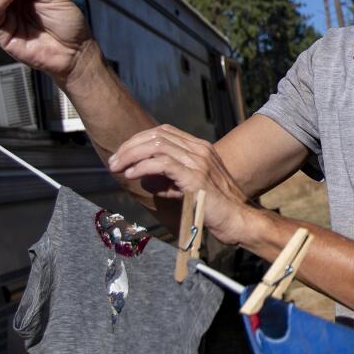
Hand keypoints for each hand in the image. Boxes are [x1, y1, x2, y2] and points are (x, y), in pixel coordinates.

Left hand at [107, 125, 258, 248]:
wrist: (239, 221)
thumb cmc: (216, 209)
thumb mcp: (189, 188)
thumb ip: (167, 180)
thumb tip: (143, 178)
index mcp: (200, 149)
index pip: (164, 132)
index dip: (139, 140)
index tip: (123, 154)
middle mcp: (200, 150)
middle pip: (157, 134)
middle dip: (130, 146)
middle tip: (114, 161)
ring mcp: (199, 161)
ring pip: (157, 145)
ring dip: (131, 154)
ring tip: (117, 167)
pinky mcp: (195, 177)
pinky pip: (162, 163)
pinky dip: (142, 166)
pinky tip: (131, 175)